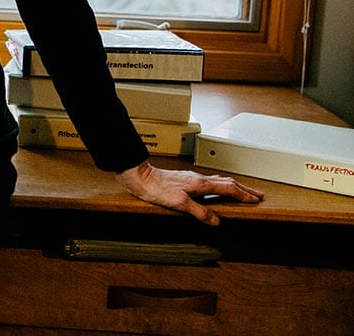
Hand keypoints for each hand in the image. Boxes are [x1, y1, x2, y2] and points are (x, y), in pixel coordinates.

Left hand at [115, 160, 264, 224]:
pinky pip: (209, 181)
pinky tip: (215, 188)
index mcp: (200, 184)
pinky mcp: (185, 179)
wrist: (139, 176)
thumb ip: (199, 212)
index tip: (256, 199)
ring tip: (242, 190)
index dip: (243, 195)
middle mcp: (198, 178)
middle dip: (243, 189)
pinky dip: (220, 185)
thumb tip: (215, 220)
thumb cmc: (156, 188)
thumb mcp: (179, 203)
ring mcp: (192, 178)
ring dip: (233, 186)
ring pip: (218, 180)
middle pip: (227, 182)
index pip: (228, 189)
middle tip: (256, 194)